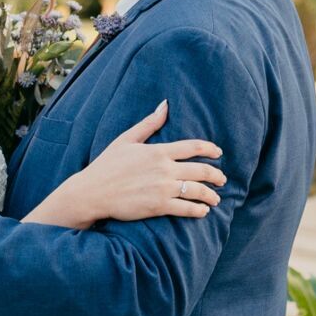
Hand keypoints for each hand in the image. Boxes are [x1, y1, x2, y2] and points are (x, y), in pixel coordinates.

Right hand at [36, 101, 224, 227]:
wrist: (92, 192)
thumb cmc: (106, 165)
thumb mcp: (126, 139)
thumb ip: (149, 124)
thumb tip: (165, 105)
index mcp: (158, 151)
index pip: (193, 147)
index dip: (210, 149)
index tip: (218, 153)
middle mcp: (164, 169)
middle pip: (201, 170)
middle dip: (216, 175)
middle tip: (222, 179)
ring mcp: (162, 188)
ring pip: (197, 191)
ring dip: (211, 195)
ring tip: (215, 199)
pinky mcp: (158, 206)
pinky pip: (186, 208)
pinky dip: (198, 210)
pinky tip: (203, 211)